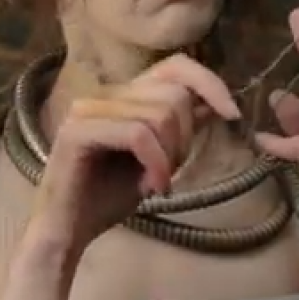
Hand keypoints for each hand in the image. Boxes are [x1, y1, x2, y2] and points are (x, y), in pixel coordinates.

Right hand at [33, 53, 241, 255]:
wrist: (66, 233)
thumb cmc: (107, 199)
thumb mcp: (158, 160)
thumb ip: (179, 130)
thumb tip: (213, 104)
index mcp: (123, 96)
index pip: (175, 66)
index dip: (208, 82)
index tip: (232, 113)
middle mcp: (104, 94)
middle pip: (174, 94)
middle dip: (186, 137)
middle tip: (170, 171)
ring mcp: (87, 109)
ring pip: (159, 114)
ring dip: (170, 156)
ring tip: (157, 182)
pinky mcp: (77, 132)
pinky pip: (138, 134)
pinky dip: (156, 163)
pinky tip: (151, 188)